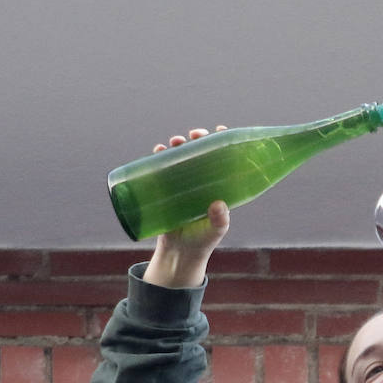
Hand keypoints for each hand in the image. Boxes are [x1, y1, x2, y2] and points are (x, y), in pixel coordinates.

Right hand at [143, 126, 229, 288]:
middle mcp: (201, 180)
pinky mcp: (165, 189)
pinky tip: (159, 150)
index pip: (223, 158)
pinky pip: (162, 168)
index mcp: (218, 185)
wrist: (180, 253)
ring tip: (175, 141)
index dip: (223, 142)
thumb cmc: (203, 240)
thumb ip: (220, 219)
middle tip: (196, 135)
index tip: (221, 130)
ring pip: (181, 156)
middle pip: (201, 152)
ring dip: (178, 144)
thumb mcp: (216, 230)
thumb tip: (218, 204)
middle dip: (198, 138)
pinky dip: (160, 156)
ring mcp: (183, 183)